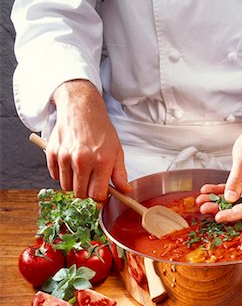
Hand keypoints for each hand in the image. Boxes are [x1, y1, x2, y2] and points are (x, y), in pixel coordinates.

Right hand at [46, 80, 129, 201]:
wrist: (81, 109)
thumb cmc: (100, 130)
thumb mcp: (117, 151)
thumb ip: (120, 174)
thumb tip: (125, 192)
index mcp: (101, 161)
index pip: (97, 195)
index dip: (100, 197)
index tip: (100, 192)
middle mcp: (82, 160)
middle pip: (81, 194)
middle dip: (86, 191)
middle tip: (91, 180)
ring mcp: (65, 157)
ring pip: (66, 187)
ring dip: (73, 183)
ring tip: (80, 170)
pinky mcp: (52, 153)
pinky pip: (55, 176)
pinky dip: (62, 174)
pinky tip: (70, 163)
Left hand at [197, 98, 241, 221]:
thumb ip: (237, 178)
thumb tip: (230, 198)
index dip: (233, 214)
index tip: (219, 217)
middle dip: (221, 208)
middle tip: (203, 207)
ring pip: (236, 200)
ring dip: (218, 200)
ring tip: (202, 200)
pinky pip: (234, 191)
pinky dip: (221, 191)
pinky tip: (208, 191)